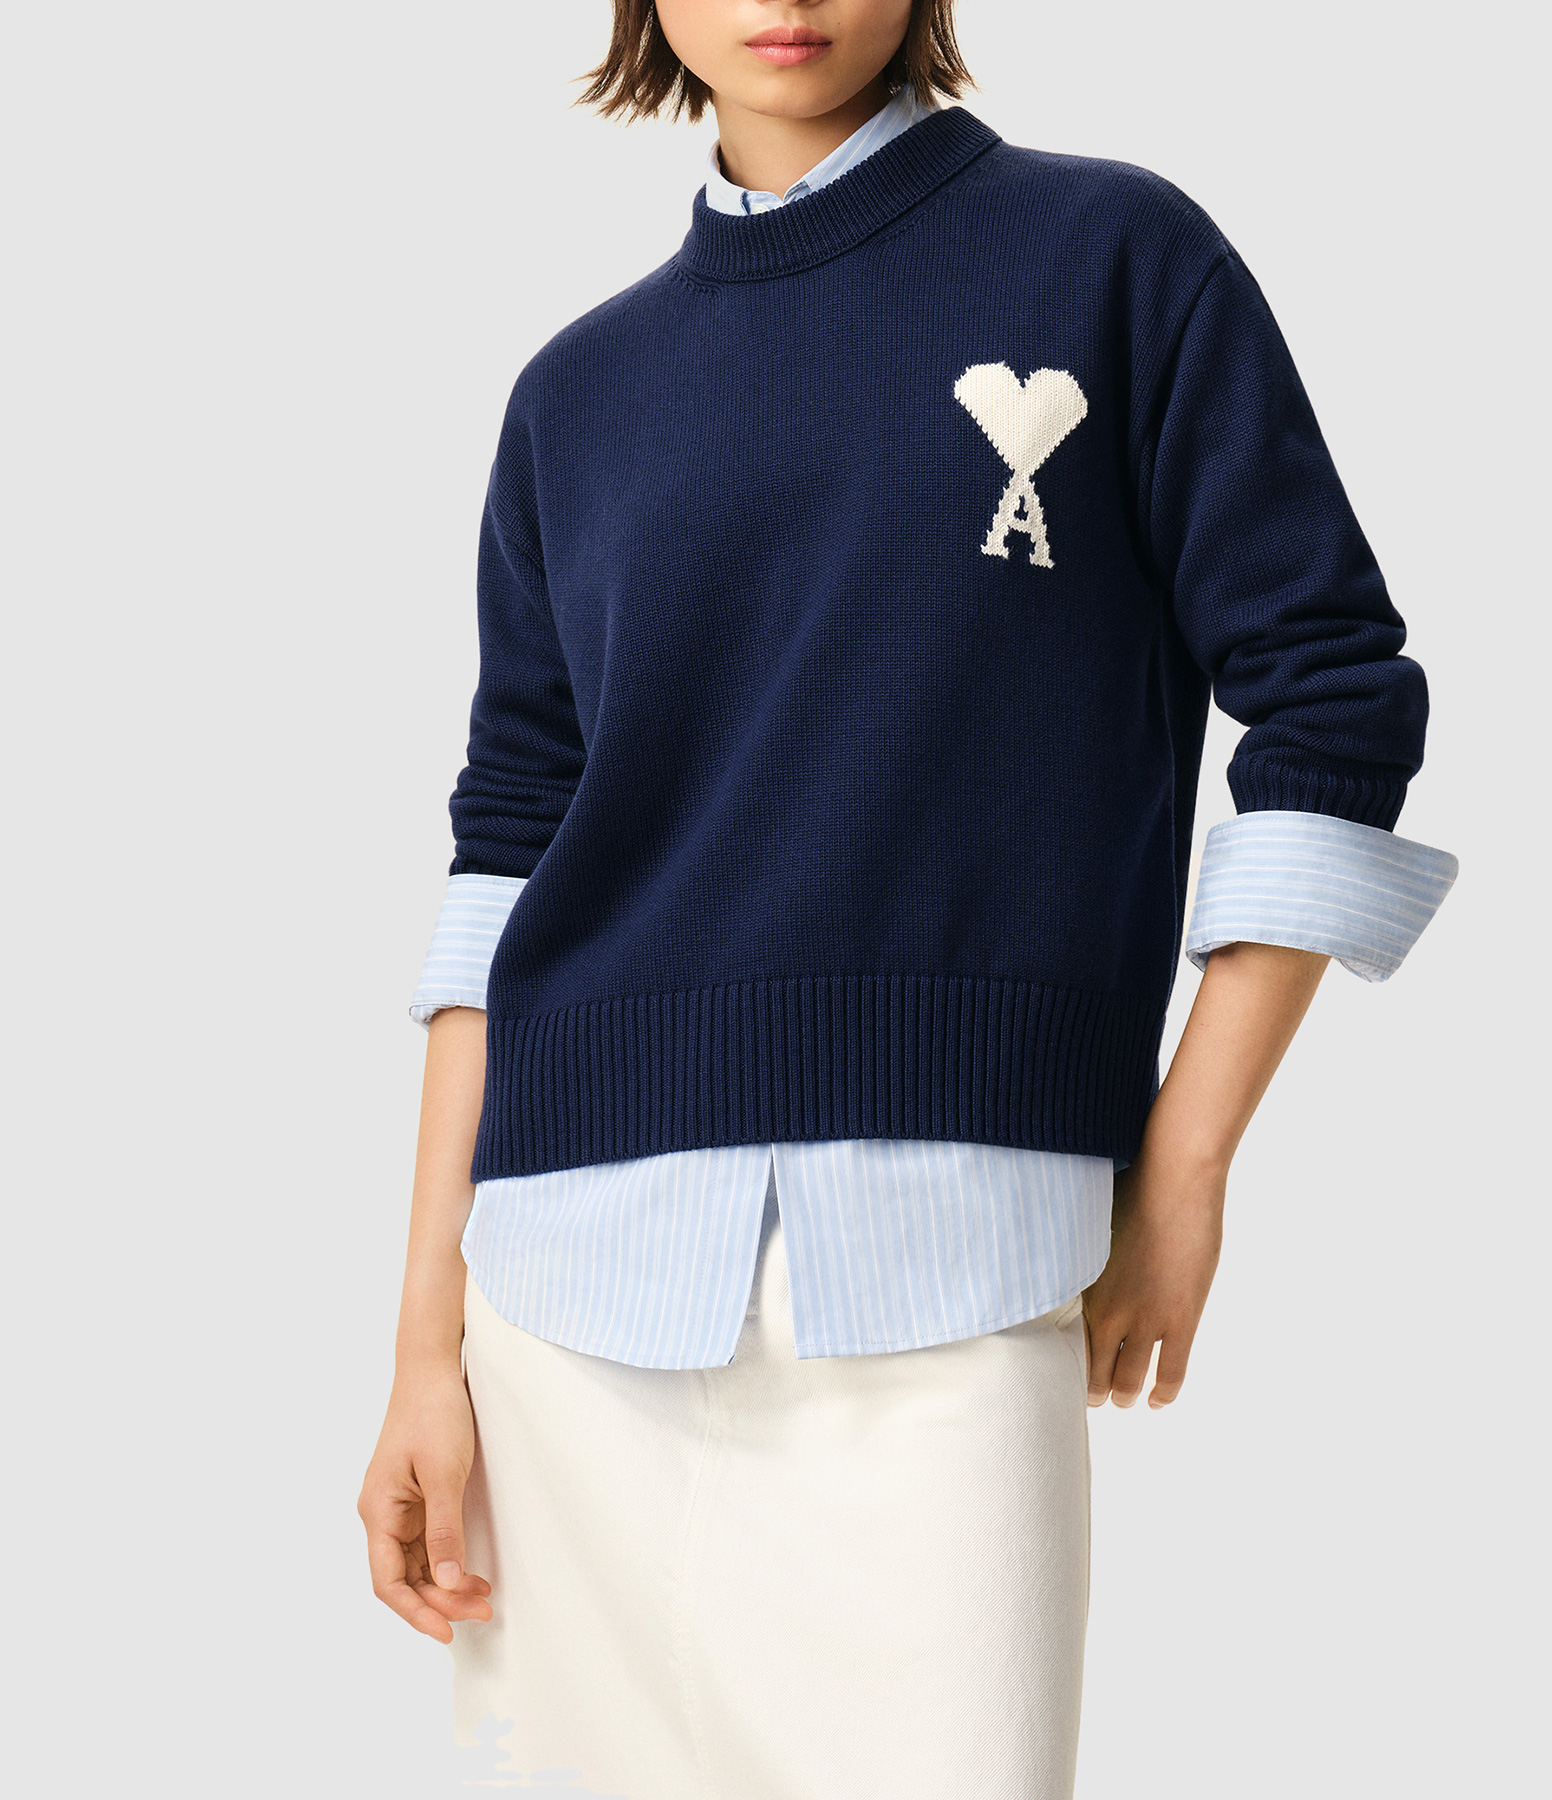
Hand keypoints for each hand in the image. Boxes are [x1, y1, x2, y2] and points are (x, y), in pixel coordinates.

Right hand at [358, 1366, 493, 1642]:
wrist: (432, 1369)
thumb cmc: (434, 1413)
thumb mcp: (445, 1473)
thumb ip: (444, 1528)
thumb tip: (445, 1581)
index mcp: (378, 1510)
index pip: (388, 1580)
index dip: (415, 1611)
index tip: (446, 1632)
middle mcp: (382, 1514)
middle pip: (404, 1576)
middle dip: (440, 1601)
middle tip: (481, 1612)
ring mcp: (399, 1507)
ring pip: (418, 1563)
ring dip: (447, 1585)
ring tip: (483, 1598)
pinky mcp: (417, 1498)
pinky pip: (428, 1543)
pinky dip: (449, 1561)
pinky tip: (472, 1572)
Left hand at [1081, 1149, 1224, 1409]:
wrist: (1173, 1180)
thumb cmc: (1129, 1188)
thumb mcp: (1087, 1224)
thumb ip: (1077, 1252)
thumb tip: (1057, 1250)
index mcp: (1082, 1287)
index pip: (1066, 1344)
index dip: (1065, 1365)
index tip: (1062, 1373)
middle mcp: (1109, 1311)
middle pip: (1095, 1371)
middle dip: (1093, 1389)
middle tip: (1093, 1396)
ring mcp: (1147, 1320)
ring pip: (1130, 1379)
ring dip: (1125, 1394)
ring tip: (1123, 1400)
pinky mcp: (1182, 1320)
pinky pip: (1172, 1373)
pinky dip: (1164, 1392)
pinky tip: (1157, 1400)